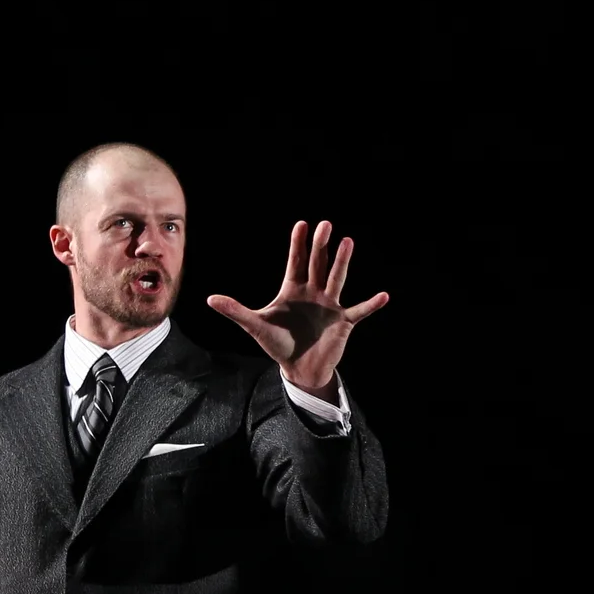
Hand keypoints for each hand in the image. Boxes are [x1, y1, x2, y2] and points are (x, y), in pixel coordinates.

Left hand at [206, 220, 388, 399]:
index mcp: (293, 290)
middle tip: (325, 224)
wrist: (299, 368)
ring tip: (348, 242)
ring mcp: (330, 306)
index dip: (298, 244)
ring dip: (342, 262)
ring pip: (337, 279)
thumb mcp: (255, 326)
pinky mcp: (343, 323)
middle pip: (318, 264)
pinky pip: (359, 311)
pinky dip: (371, 304)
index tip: (301, 224)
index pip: (296, 262)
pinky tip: (383, 296)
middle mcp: (313, 293)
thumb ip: (235, 311)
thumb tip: (210, 298)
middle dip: (321, 245)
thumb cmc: (278, 344)